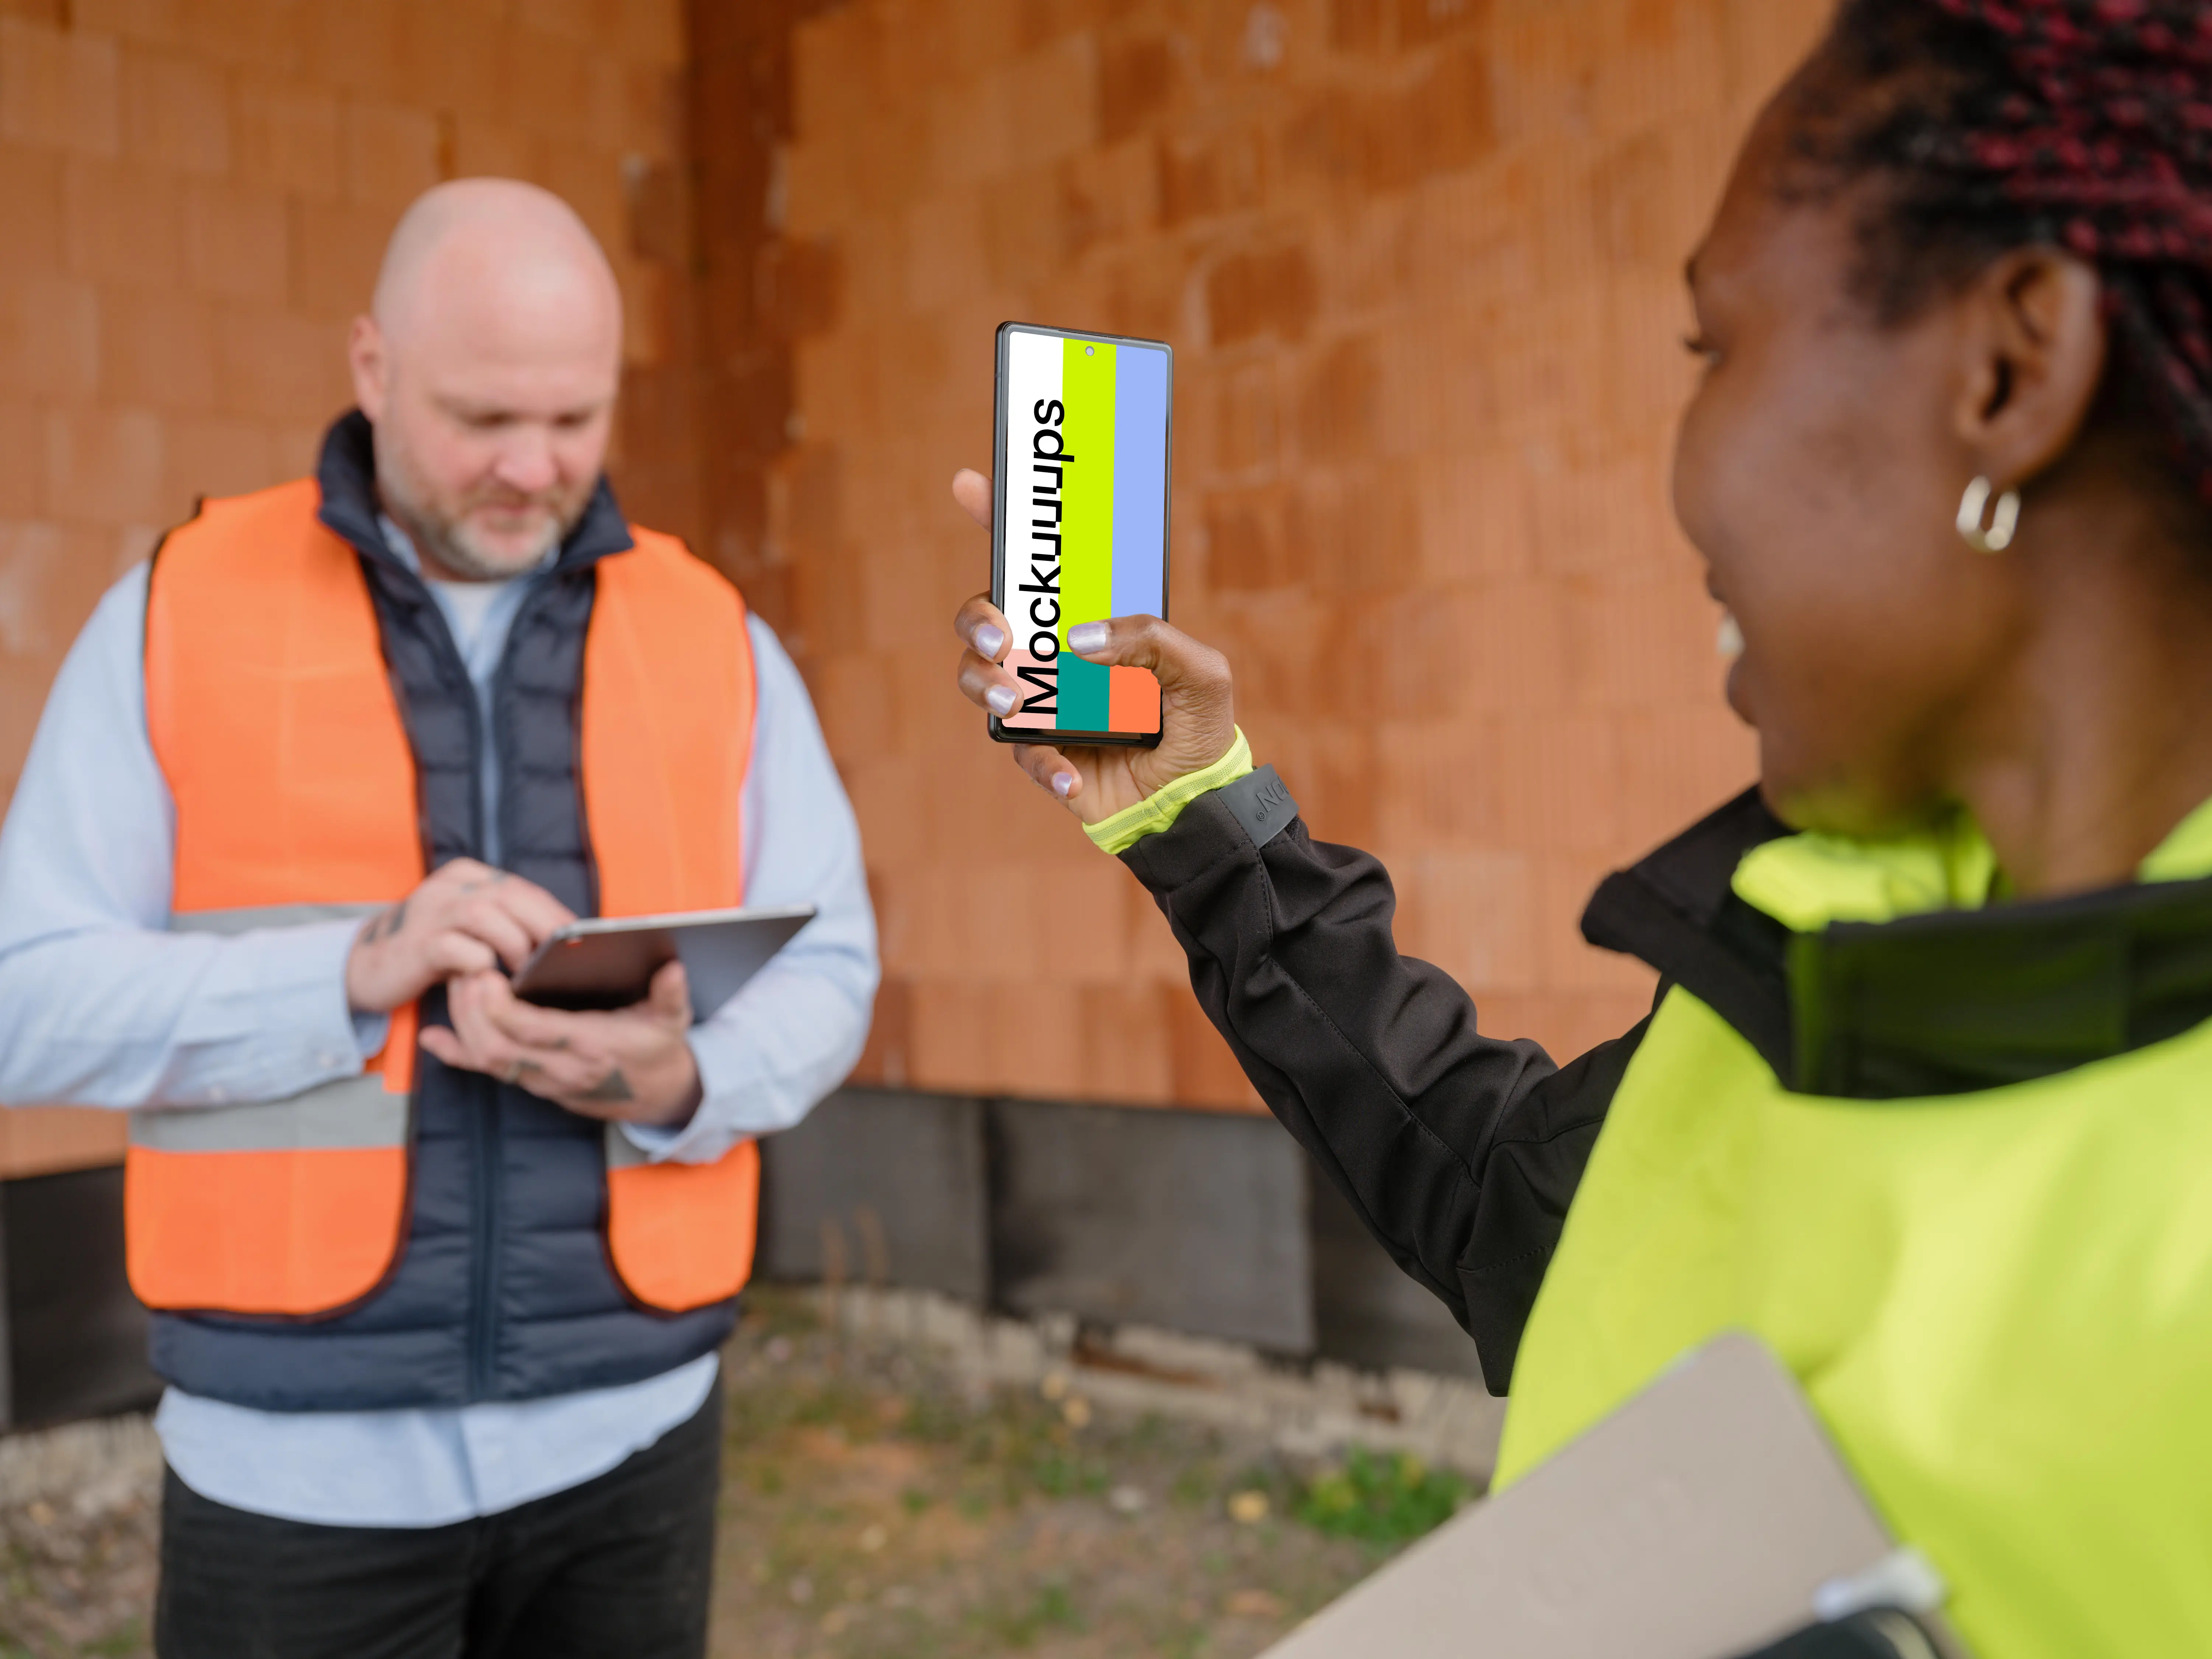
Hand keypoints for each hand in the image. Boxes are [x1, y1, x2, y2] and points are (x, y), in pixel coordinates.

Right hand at [345, 859, 574, 1014]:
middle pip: (509, 895)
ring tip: (528, 971)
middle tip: (561, 959)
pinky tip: (491, 978)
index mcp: (468, 876)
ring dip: (514, 944)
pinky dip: (479, 961)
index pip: (523, 888)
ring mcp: (429, 912)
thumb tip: (563, 942)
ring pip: (484, 913)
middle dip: (543, 926)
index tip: (578, 940)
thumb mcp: (471, 928)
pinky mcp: (415, 944)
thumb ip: (506, 923)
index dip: (554, 914)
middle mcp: (449, 886)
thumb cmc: (434, 950)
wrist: (369, 967)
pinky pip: (454, 947)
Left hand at [418, 961, 703, 1128]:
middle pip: (497, 1048)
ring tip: (458, 983)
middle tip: (465, 971)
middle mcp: (562, 1069)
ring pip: (486, 1060)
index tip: (487, 974)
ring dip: (463, 1023)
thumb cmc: (657, 1048)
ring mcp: (544, 1081)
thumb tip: (673, 969)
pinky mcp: (533, 1084)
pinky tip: (432, 1037)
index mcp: (591, 1047)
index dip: (502, 1007)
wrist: (656, 1094)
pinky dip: (455, 1055)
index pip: (534, 1031)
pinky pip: (486, 1073)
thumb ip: (671, 994)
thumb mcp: (672, 1020)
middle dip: (471, 1011)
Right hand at [948, 467, 1237, 821]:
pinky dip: (1044, 761)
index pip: (1041, 566)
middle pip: (987, 617)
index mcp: (1091, 622)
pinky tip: (1074, 775)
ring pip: (980, 678)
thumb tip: (1081, 640)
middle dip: (978, 619)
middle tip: (1001, 640)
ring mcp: (1043, 702)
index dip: (1002, 522)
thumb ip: (1153, 638)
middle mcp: (1057, 656)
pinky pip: (1021, 751)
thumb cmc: (1197, 727)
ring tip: (1017, 703)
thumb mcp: (1201, 671)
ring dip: (986, 684)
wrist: (1193, 801)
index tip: (971, 485)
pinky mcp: (1041, 751)